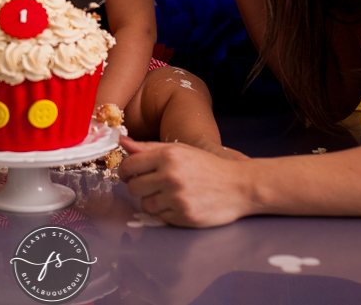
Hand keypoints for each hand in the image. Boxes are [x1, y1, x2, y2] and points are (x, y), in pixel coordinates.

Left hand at [118, 136, 251, 227]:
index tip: (131, 174)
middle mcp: (170, 176)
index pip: (129, 166)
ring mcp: (177, 197)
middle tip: (155, 185)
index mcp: (168, 155)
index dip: (126, 171)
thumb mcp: (180, 150)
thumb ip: (149, 148)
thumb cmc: (207, 166)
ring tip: (170, 195)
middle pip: (133, 187)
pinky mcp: (184, 216)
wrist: (239, 185)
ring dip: (153, 201)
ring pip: (145, 204)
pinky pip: (160, 217)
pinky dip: (167, 212)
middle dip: (140, 187)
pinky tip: (181, 204)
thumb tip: (121, 142)